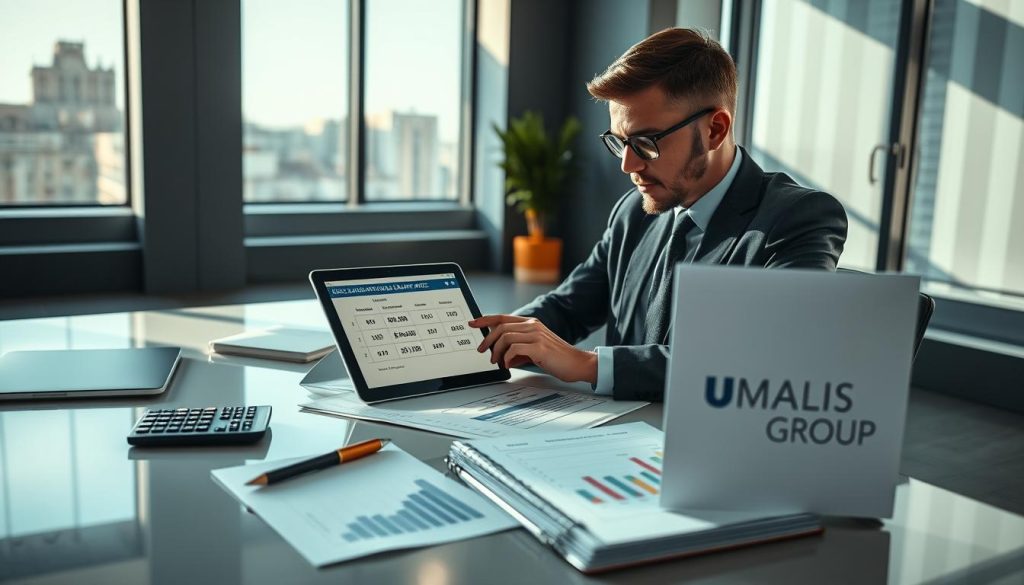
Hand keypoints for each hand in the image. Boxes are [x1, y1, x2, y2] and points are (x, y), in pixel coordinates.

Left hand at [469, 315, 597, 383]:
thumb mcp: (535, 350)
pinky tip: (509, 365)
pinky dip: (508, 358)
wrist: (577, 363)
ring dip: (497, 351)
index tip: (473, 323)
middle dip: (488, 340)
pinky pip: (514, 349)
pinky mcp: (539, 347)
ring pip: (505, 337)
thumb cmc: (558, 358)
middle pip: (501, 327)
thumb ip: (520, 349)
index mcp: (532, 324)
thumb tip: (503, 356)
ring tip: (497, 362)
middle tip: (483, 352)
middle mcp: (533, 326)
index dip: (486, 319)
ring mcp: (536, 335)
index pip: (503, 317)